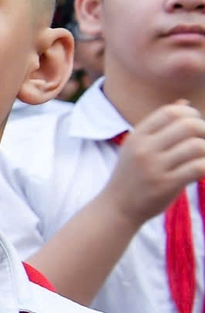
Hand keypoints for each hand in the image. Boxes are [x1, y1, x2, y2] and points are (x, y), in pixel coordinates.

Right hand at [101, 102, 204, 224]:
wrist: (117, 208)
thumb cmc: (132, 175)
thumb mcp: (137, 147)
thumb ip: (159, 126)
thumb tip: (184, 104)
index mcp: (137, 136)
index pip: (171, 112)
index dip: (191, 115)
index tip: (195, 127)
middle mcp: (144, 149)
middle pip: (188, 125)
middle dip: (204, 130)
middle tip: (203, 142)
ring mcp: (154, 167)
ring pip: (197, 146)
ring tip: (202, 158)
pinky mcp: (165, 185)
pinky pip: (198, 168)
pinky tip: (202, 170)